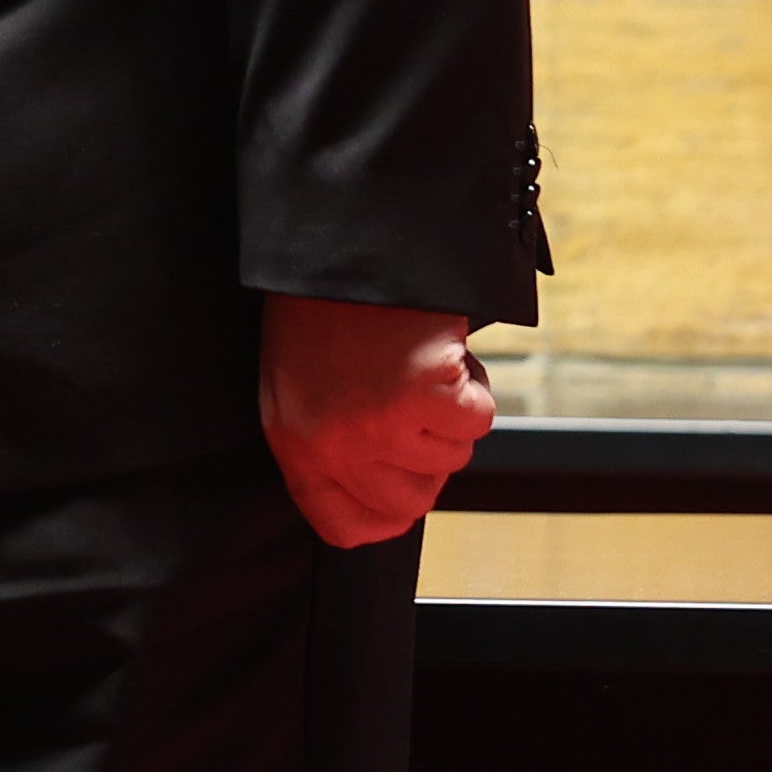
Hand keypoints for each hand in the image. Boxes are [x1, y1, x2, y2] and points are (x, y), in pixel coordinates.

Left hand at [258, 293, 492, 545]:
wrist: (345, 247)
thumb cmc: (322, 310)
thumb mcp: (298, 386)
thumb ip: (327, 443)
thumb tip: (380, 488)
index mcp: (294, 443)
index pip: (343, 524)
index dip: (383, 516)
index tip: (404, 490)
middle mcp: (335, 444)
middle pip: (411, 501)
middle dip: (426, 458)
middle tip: (415, 407)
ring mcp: (382, 424)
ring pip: (451, 458)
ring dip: (448, 415)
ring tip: (419, 365)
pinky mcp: (428, 396)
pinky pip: (477, 420)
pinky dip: (473, 388)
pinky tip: (444, 354)